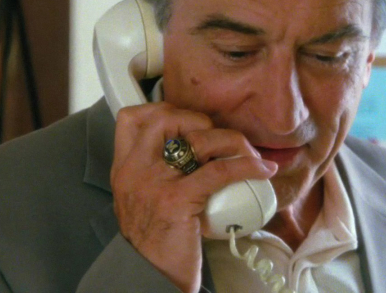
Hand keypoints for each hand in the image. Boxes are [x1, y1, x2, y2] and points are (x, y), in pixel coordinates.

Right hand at [111, 102, 277, 292]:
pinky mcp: (176, 200)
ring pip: (197, 140)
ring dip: (230, 141)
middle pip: (164, 117)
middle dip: (197, 119)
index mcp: (123, 169)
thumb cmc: (153, 244)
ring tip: (246, 155)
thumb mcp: (141, 202)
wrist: (148, 279)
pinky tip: (262, 170)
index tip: (185, 122)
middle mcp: (133, 171)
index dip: (162, 110)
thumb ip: (154, 175)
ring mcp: (153, 184)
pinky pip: (219, 170)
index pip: (131, 118)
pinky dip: (246, 166)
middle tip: (216, 139)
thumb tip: (189, 152)